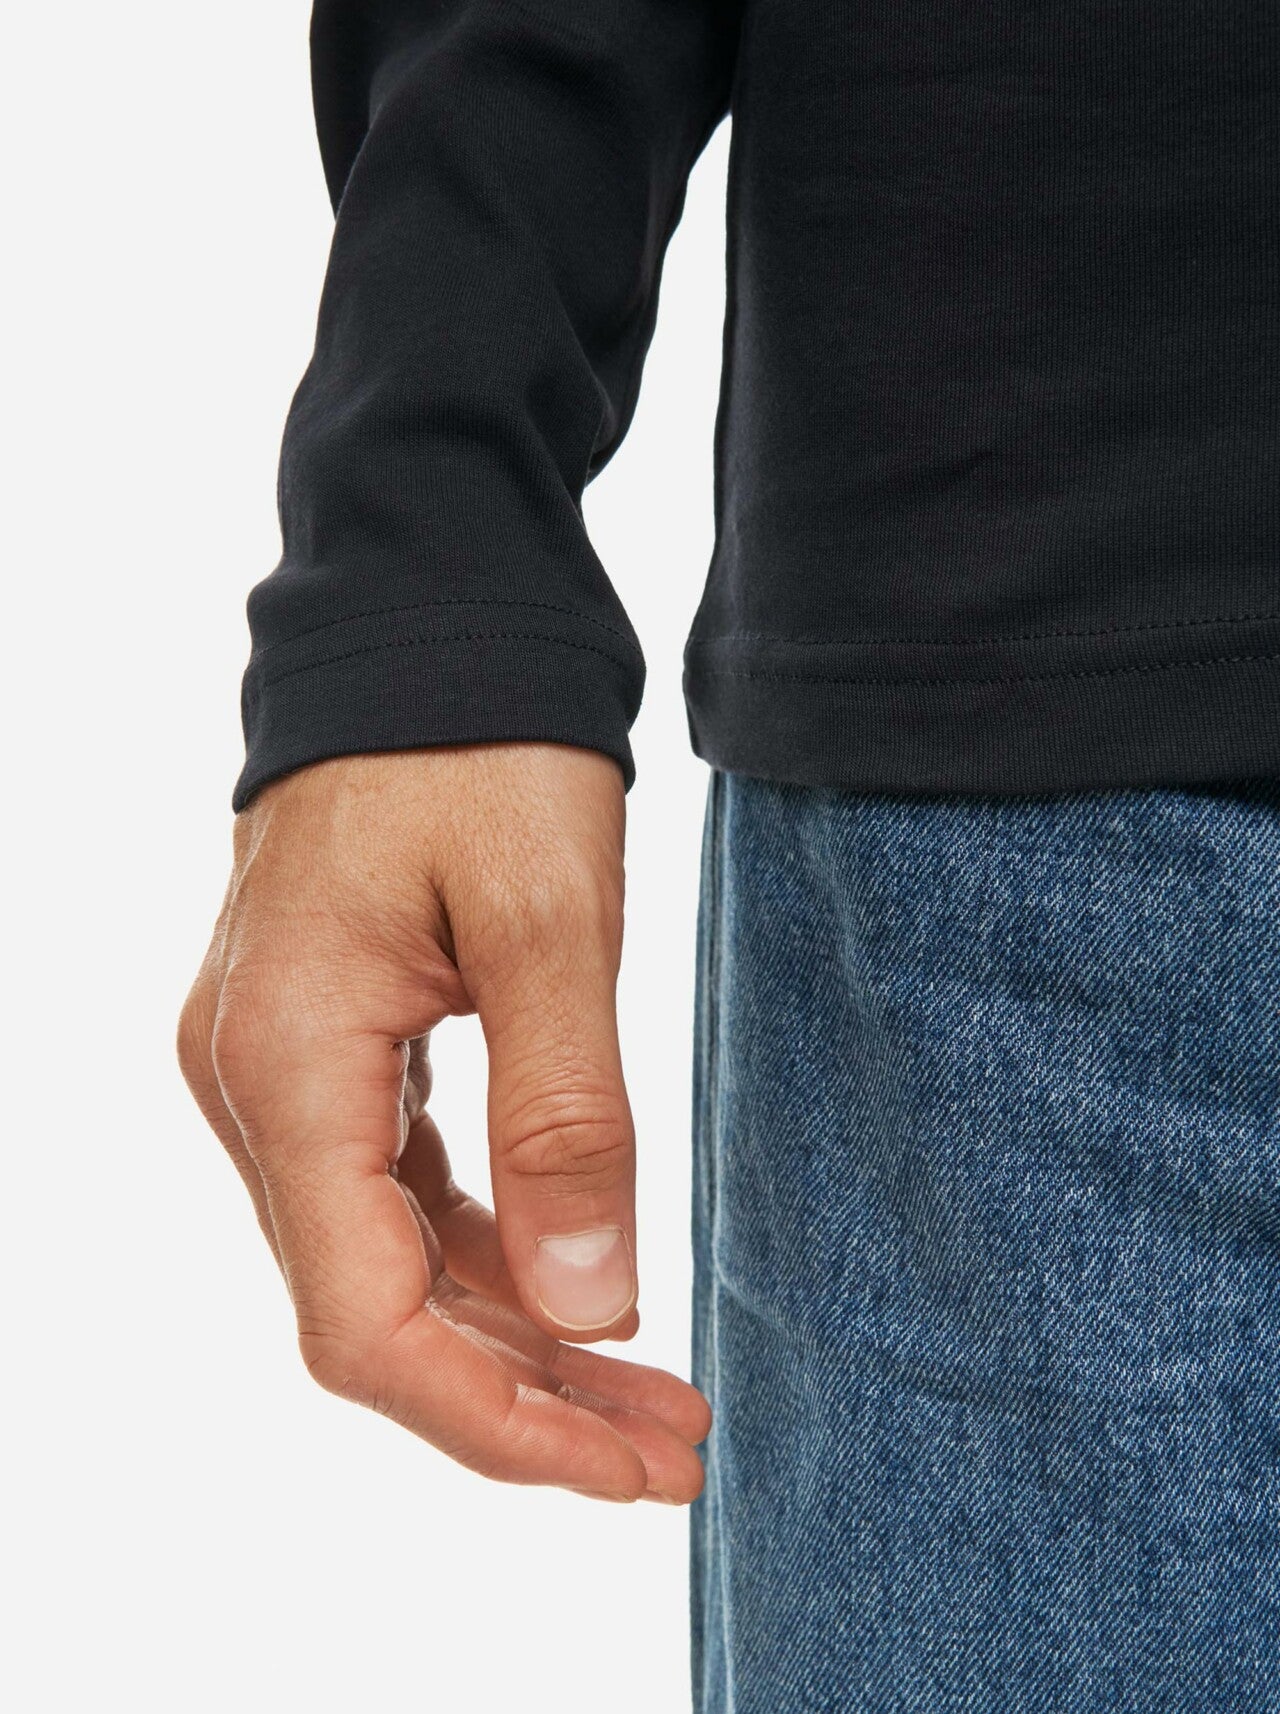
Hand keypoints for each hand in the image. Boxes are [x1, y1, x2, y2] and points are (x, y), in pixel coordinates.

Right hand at [178, 744, 707, 1502]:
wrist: (425, 635)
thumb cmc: (480, 746)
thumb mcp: (547, 921)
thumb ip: (567, 1116)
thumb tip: (594, 1310)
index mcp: (287, 1064)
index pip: (364, 1324)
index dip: (498, 1424)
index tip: (633, 1464)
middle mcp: (253, 1087)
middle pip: (375, 1312)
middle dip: (528, 1398)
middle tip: (675, 1442)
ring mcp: (278, 1070)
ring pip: (385, 1261)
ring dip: (513, 1335)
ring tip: (650, 1387)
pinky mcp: (323, 1048)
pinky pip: (393, 1192)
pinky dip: (484, 1252)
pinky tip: (572, 1280)